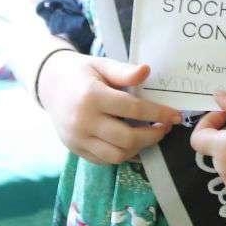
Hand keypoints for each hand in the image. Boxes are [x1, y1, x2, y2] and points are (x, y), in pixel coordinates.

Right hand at [38, 53, 181, 163]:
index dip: (158, 114)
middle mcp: (83, 121)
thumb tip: (146, 71)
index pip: (133, 109)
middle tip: (165, 127)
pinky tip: (134, 144)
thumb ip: (124, 71)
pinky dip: (123, 155)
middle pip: (126, 138)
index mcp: (92, 97)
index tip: (175, 116)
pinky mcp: (75, 149)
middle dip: (152, 136)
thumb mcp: (102, 65)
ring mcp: (77, 139)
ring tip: (151, 135)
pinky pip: (104, 160)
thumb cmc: (81, 73)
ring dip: (139, 149)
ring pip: (116, 155)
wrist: (50, 85)